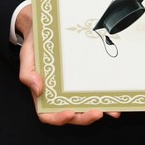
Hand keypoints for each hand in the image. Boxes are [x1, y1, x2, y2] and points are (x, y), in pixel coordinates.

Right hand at [16, 7, 118, 126]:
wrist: (47, 26)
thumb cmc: (35, 45)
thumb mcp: (27, 56)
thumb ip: (28, 74)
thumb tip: (38, 89)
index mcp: (43, 94)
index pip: (48, 114)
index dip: (59, 118)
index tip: (69, 112)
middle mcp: (59, 95)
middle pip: (72, 115)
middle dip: (84, 117)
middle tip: (97, 113)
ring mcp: (74, 88)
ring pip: (86, 107)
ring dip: (99, 111)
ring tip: (112, 110)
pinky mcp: (86, 79)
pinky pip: (95, 92)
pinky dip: (106, 99)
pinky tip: (117, 100)